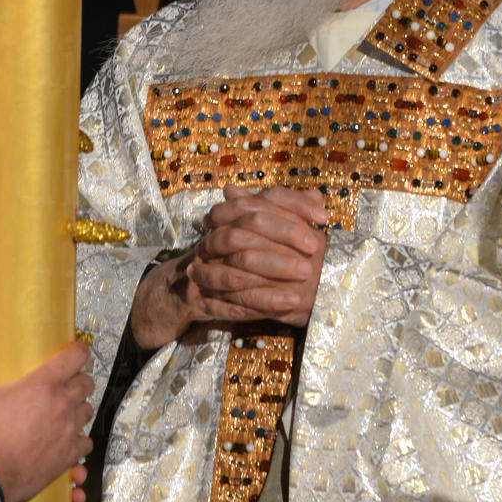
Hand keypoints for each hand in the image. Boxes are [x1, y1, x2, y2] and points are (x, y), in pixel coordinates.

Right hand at [0, 342, 92, 501]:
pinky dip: (79, 439)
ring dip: (79, 409)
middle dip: (79, 382)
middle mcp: (63, 403)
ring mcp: (69, 429)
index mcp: (44, 384)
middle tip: (65, 386)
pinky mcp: (70, 453)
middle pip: (87, 383)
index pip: (76, 356)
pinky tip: (67, 440)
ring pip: (88, 411)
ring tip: (65, 412)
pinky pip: (85, 441)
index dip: (79, 351)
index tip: (75, 353)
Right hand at [130, 185, 327, 349]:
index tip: (323, 217)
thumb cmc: (226, 261)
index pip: (263, 199)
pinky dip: (260, 303)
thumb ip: (284, 215)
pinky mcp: (200, 296)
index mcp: (230, 217)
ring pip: (238, 264)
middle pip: (248, 225)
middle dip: (284, 236)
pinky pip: (231, 299)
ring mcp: (205, 266)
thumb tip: (316, 194)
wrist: (178, 292)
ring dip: (274, 273)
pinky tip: (287, 307)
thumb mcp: (256, 234)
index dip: (295, 205)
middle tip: (315, 249)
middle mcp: (215, 236)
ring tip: (305, 282)